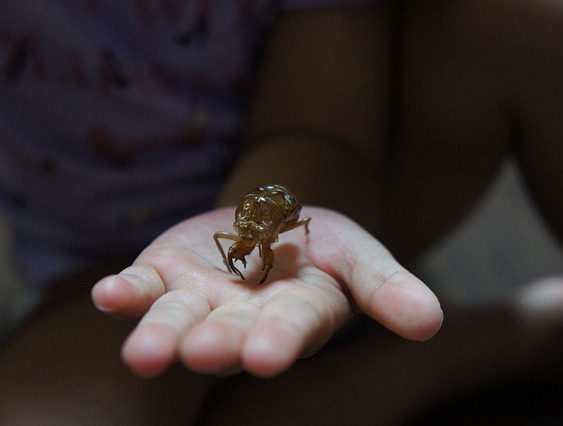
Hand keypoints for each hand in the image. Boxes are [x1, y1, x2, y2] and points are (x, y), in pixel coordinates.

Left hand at [92, 207, 441, 377]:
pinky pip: (141, 290)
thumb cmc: (321, 247)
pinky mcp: (164, 278)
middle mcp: (244, 319)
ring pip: (177, 322)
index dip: (279, 339)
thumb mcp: (360, 256)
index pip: (291, 328)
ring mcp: (199, 302)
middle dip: (217, 345)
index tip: (266, 355)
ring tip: (145, 355)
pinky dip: (124, 294)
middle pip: (229, 334)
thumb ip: (389, 289)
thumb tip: (431, 324)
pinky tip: (107, 296)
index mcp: (296, 314)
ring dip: (159, 336)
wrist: (271, 223)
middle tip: (202, 354)